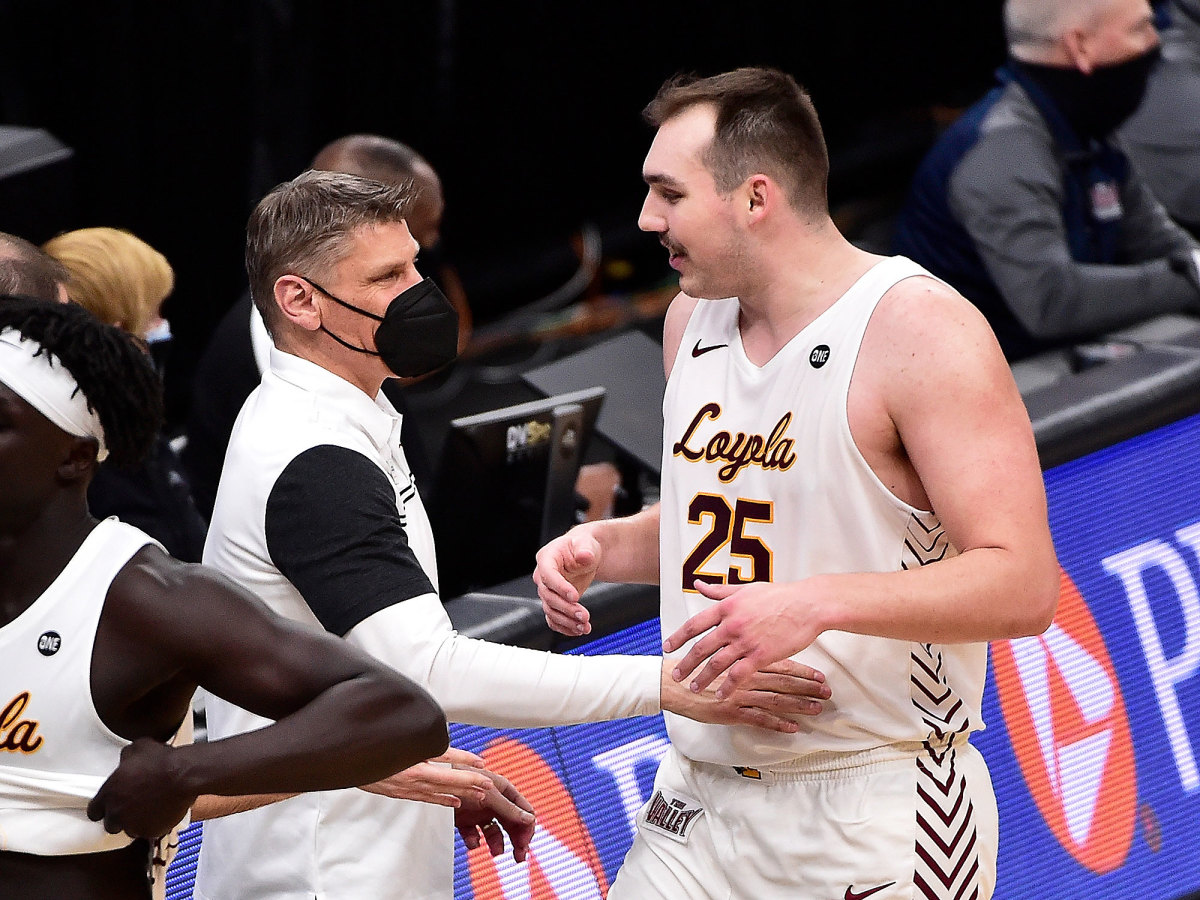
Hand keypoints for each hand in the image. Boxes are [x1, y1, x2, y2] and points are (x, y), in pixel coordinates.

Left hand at [88, 738, 194, 839]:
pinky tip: (162, 811)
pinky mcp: (152, 832)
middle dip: (120, 817)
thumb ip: (125, 759)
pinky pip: (151, 831)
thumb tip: (126, 761)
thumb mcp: (138, 748)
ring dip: (138, 821)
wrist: (184, 774)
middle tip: (133, 805)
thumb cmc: (162, 761)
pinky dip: (155, 824)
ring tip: (151, 807)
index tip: (110, 804)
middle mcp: (118, 813)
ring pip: (132, 829)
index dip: (103, 807)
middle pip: (111, 825)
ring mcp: (135, 824)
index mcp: (109, 794)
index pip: (94, 811)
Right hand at [361, 747, 493, 807]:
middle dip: (470, 782)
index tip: (481, 762)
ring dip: (461, 793)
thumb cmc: (366, 746)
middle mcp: (410, 774)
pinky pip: (425, 798)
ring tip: (480, 795)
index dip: (464, 759)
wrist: (339, 764)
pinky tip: (455, 803)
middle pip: (447, 778)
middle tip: (489, 784)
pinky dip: (441, 800)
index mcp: (410, 758)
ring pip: (439, 791)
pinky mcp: (399, 793)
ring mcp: (406, 786)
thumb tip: (434, 734)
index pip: (444, 757)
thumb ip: (415, 736)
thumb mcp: (393, 736)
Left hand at [455, 767, 535, 861]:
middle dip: (516, 840)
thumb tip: (530, 820)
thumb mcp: (490, 796)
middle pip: (511, 824)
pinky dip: (475, 841)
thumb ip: (510, 810)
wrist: (435, 779)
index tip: (524, 843)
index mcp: (504, 790)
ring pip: (494, 832)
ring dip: (498, 844)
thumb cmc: (464, 780)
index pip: (523, 810)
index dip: (526, 827)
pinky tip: (473, 842)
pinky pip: (474, 835)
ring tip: (496, 853)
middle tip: (519, 857)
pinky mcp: (465, 821)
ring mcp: (479, 812)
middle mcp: (493, 802)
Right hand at [534, 527, 600, 635]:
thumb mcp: (587, 544)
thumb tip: (585, 556)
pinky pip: (554, 619)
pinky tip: (578, 630)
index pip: (548, 575)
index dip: (560, 587)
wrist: (585, 554)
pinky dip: (565, 627)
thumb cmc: (583, 546)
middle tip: (584, 616)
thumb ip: (585, 550)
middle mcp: (543, 576)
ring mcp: (548, 591)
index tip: (575, 597)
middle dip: (566, 609)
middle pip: (548, 597)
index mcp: (546, 558)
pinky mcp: (554, 602)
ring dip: (567, 622)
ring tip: (585, 627)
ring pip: (551, 611)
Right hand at [661, 657, 828, 732]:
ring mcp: (740, 694)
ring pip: (776, 699)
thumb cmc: (692, 667)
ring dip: (799, 704)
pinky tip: (793, 728)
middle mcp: (746, 676)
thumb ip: (736, 650)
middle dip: (808, 687)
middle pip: (784, 681)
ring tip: (818, 709)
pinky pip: (759, 718)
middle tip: (827, 692)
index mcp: (745, 660)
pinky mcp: (731, 712)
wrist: (671, 682)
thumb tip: (754, 650)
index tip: (820, 675)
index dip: (802, 670)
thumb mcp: (715, 651)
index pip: (780, 664)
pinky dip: (778, 723)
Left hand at [664, 580, 824, 696]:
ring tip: (694, 688)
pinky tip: (721, 696)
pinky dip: (728, 687)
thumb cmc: (779, 595)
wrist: (807, 605)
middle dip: (685, 663)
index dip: (677, 637)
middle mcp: (731, 624)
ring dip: (703, 678)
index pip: (694, 624)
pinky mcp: (761, 655)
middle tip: (675, 675)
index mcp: (726, 607)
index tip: (666, 647)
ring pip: (716, 664)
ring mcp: (746, 641)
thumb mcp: (745, 589)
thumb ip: (719, 591)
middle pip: (701, 648)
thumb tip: (698, 585)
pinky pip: (739, 675)